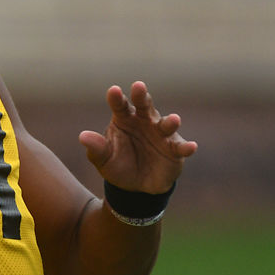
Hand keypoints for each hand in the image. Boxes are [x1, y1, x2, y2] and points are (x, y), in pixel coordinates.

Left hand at [79, 81, 196, 193]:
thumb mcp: (103, 159)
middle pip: (143, 105)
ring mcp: (161, 134)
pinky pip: (180, 147)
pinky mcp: (174, 149)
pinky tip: (191, 147)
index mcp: (123, 119)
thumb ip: (96, 148)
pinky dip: (186, 147)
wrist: (136, 187)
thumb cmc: (118, 165)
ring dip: (170, 121)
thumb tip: (82, 136)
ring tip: (174, 119)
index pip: (119, 105)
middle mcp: (144, 121)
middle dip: (142, 96)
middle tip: (138, 86)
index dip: (116, 98)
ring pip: (165, 124)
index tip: (113, 91)